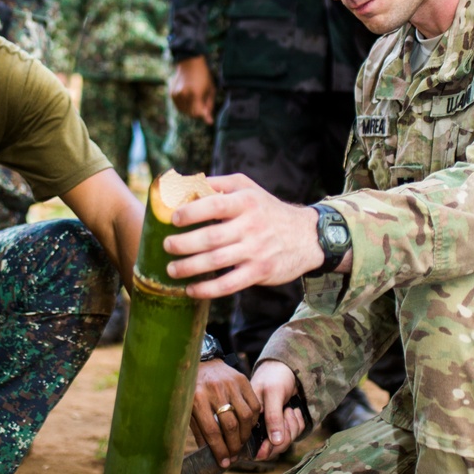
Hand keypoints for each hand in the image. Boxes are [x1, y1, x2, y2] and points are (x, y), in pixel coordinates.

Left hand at [164, 174, 323, 297]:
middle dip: (184, 244)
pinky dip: (208, 289)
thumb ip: (217, 184)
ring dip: (190, 267)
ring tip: (171, 269)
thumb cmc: (267, 210)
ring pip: (217, 261)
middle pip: (212, 237)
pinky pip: (229, 284)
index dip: (191, 211)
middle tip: (166, 246)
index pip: (215, 204)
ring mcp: (256, 250)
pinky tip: (191, 289)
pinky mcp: (259, 271)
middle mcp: (251, 225)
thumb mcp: (247, 188)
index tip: (174, 219)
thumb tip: (182, 183)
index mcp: (246, 202)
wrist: (307, 236)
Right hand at [170, 56, 215, 122]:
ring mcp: (176, 95)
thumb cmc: (204, 76)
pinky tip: (189, 96)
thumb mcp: (211, 90)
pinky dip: (185, 105)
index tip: (209, 117)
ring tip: (196, 98)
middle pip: (191, 114)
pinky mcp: (171, 94)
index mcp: (195, 94)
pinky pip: (179, 106)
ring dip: (191, 109)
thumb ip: (209, 107)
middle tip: (203, 104)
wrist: (190, 62)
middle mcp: (183, 95)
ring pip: (184, 111)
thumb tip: (209, 122)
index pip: (198, 114)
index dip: (204, 116)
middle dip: (198, 113)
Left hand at [190, 360, 260, 467]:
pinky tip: (248, 427)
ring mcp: (230, 384)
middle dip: (234, 445)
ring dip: (245, 435)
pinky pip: (254, 404)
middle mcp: (214, 390)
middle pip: (230, 425)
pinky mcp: (242, 379)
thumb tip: (209, 454)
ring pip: (245, 416)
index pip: (211, 431)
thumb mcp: (189, 410)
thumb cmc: (192, 389)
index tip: (224, 462)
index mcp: (197, 399)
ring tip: (241, 443)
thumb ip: (199, 430)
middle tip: (234, 455)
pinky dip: (254, 419)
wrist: (201, 361)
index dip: (219, 450)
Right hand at [250, 361, 303, 460]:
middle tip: (287, 413)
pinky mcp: (282, 424)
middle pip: (273, 447)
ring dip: (292, 426)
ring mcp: (271, 426)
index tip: (276, 440)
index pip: (255, 447)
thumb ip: (272, 417)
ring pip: (285, 441)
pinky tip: (294, 410)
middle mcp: (258, 425)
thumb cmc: (275, 376)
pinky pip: (293, 433)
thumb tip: (274, 442)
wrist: (287, 367)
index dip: (268, 448)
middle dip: (285, 433)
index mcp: (249, 419)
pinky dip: (297, 423)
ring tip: (289, 409)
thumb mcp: (273, 393)